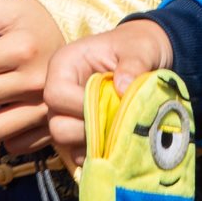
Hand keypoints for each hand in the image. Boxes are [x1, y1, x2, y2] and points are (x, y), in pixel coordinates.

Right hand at [42, 19, 173, 167]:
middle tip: (116, 123)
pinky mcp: (78, 130)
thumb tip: (122, 88)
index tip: (111, 105)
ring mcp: (67, 112)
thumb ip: (133, 64)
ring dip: (93, 143)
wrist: (145, 58)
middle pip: (56, 123)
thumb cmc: (137, 47)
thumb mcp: (139, 49)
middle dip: (88, 129)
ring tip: (119, 132)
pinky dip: (96, 153)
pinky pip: (77, 153)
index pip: (56, 95)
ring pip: (65, 142)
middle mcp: (60, 89)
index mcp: (65, 64)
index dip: (81, 106)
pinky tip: (116, 142)